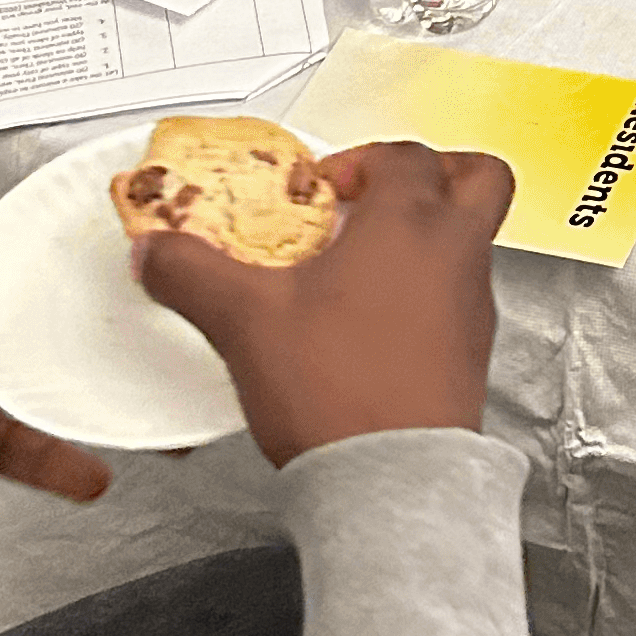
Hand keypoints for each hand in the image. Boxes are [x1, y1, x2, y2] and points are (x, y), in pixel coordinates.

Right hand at [133, 137, 510, 463]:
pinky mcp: (472, 353)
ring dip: (426, 235)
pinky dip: (427, 289)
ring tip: (363, 265)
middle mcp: (456, 254)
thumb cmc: (338, 390)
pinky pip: (460, 295)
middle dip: (433, 170)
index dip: (359, 158)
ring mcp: (474, 305)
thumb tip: (158, 251)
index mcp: (410, 222)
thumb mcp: (244, 320)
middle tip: (377, 193)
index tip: (317, 187)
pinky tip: (375, 323)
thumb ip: (193, 274)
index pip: (402, 154)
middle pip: (477, 175)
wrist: (391, 481)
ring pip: (471, 239)